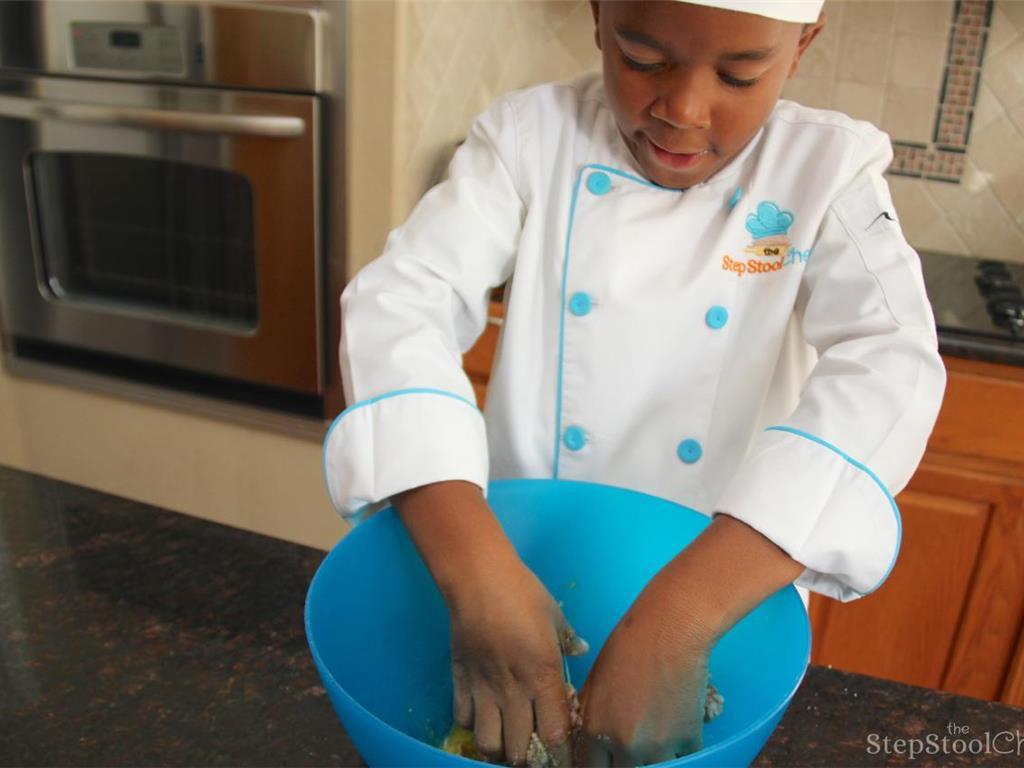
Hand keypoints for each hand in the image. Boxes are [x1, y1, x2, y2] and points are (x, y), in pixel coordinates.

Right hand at [448, 559, 588, 765]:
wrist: (478, 578)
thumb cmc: (523, 592)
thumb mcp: (554, 615)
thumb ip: (568, 640)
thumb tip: (581, 651)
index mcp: (543, 675)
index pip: (554, 735)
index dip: (560, 755)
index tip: (563, 758)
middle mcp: (514, 690)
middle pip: (519, 750)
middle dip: (530, 759)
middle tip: (534, 751)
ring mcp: (483, 688)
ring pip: (488, 743)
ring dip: (499, 748)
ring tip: (507, 740)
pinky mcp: (459, 680)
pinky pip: (463, 720)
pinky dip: (473, 725)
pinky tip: (482, 715)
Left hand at [573, 588, 713, 766]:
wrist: (669, 630)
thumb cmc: (627, 645)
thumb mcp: (594, 681)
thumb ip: (589, 715)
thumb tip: (586, 738)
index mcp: (595, 730)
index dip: (597, 766)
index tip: (605, 761)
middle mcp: (624, 745)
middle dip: (625, 763)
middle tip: (631, 746)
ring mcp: (658, 746)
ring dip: (655, 758)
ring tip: (655, 734)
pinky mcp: (688, 739)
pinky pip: (685, 757)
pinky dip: (682, 747)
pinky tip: (678, 725)